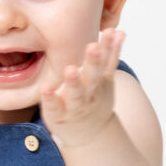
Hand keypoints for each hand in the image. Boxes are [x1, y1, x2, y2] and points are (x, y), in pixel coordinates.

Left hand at [39, 29, 125, 146]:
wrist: (89, 135)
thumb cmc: (93, 99)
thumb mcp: (105, 79)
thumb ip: (110, 56)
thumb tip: (120, 31)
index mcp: (99, 81)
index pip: (106, 62)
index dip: (109, 47)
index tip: (110, 32)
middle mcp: (89, 92)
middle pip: (93, 76)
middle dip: (93, 61)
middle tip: (93, 46)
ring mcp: (74, 105)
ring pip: (76, 93)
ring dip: (74, 82)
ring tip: (71, 69)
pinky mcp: (58, 114)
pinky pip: (54, 106)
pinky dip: (50, 97)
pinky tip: (45, 88)